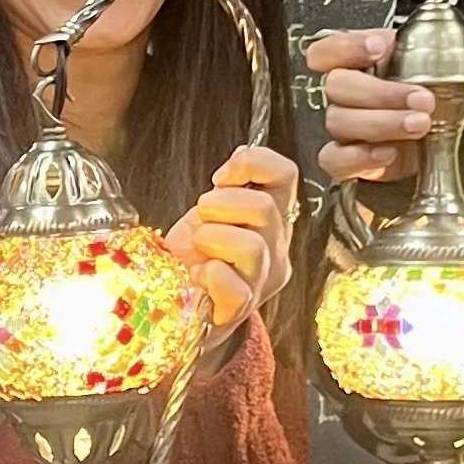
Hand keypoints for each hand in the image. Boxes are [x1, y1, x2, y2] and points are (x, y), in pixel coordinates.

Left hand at [163, 141, 298, 333]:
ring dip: (211, 237)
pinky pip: (234, 287)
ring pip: (253, 246)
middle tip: (201, 218)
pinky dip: (210, 275)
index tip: (220, 177)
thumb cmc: (196, 255)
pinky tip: (198, 276)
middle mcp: (276, 249)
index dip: (252, 164)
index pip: (285, 175)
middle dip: (220, 204)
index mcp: (273, 218)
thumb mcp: (211, 211)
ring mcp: (261, 282)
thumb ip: (231, 184)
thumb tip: (242, 152)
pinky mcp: (239, 310)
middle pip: (265, 207)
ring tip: (198, 248)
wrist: (178, 304)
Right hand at [306, 20, 463, 186]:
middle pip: (337, 85)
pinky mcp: (354, 163)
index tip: (383, 46)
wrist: (456, 148)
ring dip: (380, 122)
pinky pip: (336, 160)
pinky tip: (390, 155)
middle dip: (380, 91)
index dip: (347, 44)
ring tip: (421, 126)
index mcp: (371, 61)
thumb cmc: (454, 99)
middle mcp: (352, 94)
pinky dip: (359, 158)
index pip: (330, 47)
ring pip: (338, 121)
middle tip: (423, 99)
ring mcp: (349, 130)